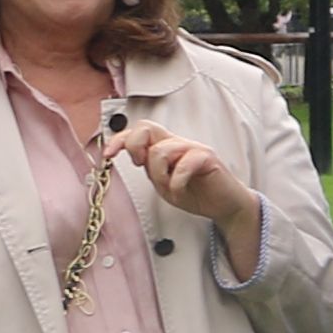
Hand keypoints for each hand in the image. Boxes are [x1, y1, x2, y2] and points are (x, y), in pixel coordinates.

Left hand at [113, 118, 263, 272]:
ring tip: (169, 187)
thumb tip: (134, 158)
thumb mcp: (163, 182)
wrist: (225, 205)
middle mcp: (178, 143)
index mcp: (165, 147)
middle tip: (140, 165)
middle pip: (146, 127)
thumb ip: (150, 168)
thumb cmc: (195, 192)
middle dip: (134, 145)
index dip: (119, 140)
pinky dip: (177, 183)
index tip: (108, 155)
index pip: (138, 131)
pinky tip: (180, 192)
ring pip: (161, 150)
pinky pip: (184, 164)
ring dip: (159, 174)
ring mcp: (193, 148)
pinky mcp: (207, 158)